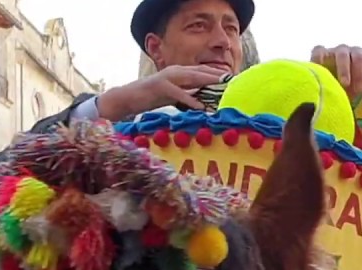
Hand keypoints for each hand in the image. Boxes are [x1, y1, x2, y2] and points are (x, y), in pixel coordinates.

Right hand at [98, 65, 228, 120]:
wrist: (128, 97)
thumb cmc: (151, 99)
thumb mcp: (173, 96)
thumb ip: (186, 96)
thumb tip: (202, 103)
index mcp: (178, 73)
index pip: (201, 71)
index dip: (217, 73)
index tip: (231, 78)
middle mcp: (175, 71)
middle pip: (200, 71)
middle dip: (217, 75)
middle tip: (233, 80)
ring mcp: (167, 77)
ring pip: (192, 78)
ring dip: (209, 81)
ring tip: (223, 85)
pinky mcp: (160, 87)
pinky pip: (179, 93)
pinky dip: (191, 99)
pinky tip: (201, 106)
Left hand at [311, 45, 361, 97]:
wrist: (350, 89)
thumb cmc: (333, 88)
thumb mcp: (326, 88)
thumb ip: (321, 88)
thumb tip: (316, 100)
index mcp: (325, 55)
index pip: (319, 51)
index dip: (318, 59)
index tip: (319, 70)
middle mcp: (341, 51)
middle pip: (342, 55)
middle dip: (344, 69)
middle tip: (345, 84)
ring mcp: (357, 53)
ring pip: (359, 57)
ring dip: (359, 73)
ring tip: (359, 90)